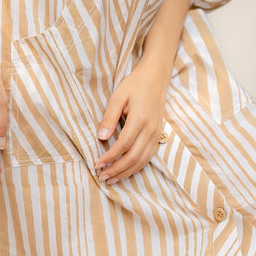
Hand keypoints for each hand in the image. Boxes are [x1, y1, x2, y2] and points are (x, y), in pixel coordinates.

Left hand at [95, 55, 168, 184]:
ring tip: (112, 179)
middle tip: (102, 177)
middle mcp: (150, 129)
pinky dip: (136, 167)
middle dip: (117, 169)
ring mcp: (156, 133)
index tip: (97, 164)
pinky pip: (148, 156)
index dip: (109, 157)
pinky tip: (126, 171)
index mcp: (140, 119)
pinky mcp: (158, 134)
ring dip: (126, 172)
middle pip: (133, 157)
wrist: (156, 76)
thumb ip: (109, 117)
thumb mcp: (118, 96)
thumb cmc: (135, 84)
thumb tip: (100, 138)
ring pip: (142, 160)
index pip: (123, 145)